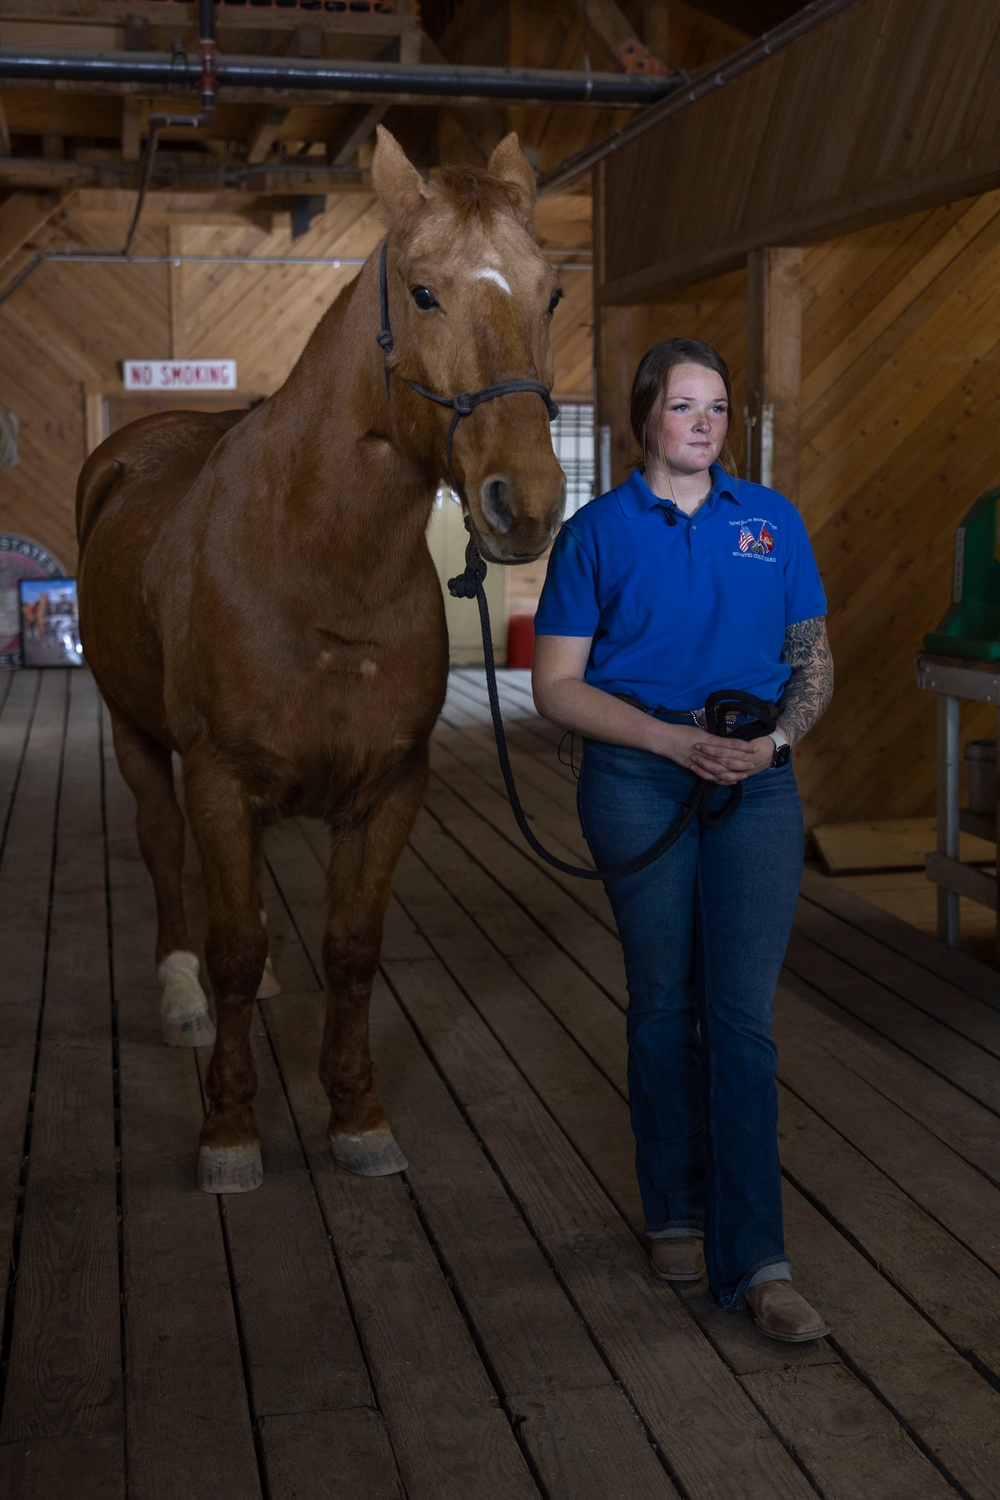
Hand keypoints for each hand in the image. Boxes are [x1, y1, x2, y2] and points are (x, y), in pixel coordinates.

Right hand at [657, 724, 773, 783]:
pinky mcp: (694, 768)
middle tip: (752, 764)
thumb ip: (715, 735)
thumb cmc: (682, 732)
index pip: (730, 743)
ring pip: (720, 770)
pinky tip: (730, 781)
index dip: (743, 746)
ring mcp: (700, 760)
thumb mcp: (700, 730)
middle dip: (741, 762)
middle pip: (727, 758)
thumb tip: (729, 735)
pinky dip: (720, 780)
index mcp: (709, 739)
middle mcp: (706, 750)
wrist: (665, 739)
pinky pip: (710, 776)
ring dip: (733, 773)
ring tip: (744, 775)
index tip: (754, 747)